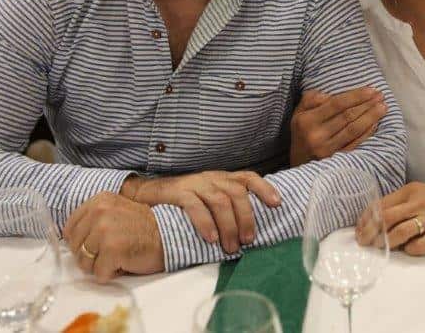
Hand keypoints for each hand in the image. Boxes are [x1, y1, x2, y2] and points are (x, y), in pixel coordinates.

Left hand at [63, 192, 164, 281]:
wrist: (170, 236)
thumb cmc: (143, 228)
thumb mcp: (116, 211)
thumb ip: (93, 218)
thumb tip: (67, 238)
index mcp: (99, 200)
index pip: (70, 229)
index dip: (82, 242)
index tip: (98, 243)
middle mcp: (100, 211)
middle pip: (75, 247)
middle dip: (90, 255)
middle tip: (111, 250)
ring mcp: (105, 230)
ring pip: (84, 263)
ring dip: (99, 266)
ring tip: (118, 255)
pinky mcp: (112, 250)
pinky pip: (98, 273)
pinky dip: (110, 274)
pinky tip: (124, 263)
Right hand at [125, 171, 280, 254]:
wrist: (147, 194)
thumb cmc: (183, 201)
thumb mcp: (208, 198)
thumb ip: (227, 207)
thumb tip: (249, 231)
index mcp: (222, 178)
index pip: (248, 177)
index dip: (264, 188)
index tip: (277, 204)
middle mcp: (211, 178)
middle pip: (236, 192)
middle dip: (246, 217)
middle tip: (248, 240)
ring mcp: (195, 183)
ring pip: (219, 200)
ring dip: (229, 225)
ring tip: (231, 246)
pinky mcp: (178, 192)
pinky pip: (195, 206)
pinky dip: (205, 222)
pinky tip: (211, 238)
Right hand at [289, 87, 384, 165]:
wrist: (299, 162)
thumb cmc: (303, 132)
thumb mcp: (299, 112)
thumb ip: (311, 99)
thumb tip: (329, 95)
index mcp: (306, 121)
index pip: (335, 104)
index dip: (355, 96)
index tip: (371, 89)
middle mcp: (316, 135)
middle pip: (347, 116)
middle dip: (366, 104)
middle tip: (381, 96)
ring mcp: (327, 149)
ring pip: (353, 130)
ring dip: (370, 117)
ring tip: (382, 107)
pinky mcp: (336, 160)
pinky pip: (355, 144)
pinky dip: (367, 133)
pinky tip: (376, 124)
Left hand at [356, 182, 424, 256]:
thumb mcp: (422, 192)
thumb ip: (403, 203)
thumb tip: (379, 220)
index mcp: (410, 191)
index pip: (380, 204)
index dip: (366, 218)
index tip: (359, 229)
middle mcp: (417, 203)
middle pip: (385, 218)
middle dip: (370, 232)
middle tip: (363, 242)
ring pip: (399, 232)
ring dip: (386, 242)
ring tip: (380, 247)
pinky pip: (418, 245)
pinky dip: (409, 250)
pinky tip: (407, 250)